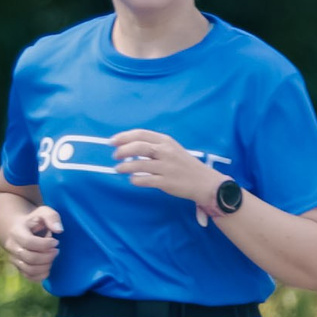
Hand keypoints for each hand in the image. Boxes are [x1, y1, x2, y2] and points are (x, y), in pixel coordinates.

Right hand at [0, 203, 61, 282]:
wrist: (19, 228)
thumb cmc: (35, 220)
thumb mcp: (44, 212)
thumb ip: (52, 217)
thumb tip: (59, 230)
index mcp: (16, 232)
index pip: (29, 242)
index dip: (45, 244)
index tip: (56, 242)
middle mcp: (12, 246)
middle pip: (30, 258)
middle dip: (48, 256)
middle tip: (57, 250)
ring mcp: (14, 258)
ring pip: (29, 269)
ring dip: (46, 266)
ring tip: (52, 257)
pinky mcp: (18, 267)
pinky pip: (29, 276)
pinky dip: (41, 275)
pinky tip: (49, 267)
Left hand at [110, 129, 225, 205]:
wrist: (205, 182)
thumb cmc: (185, 165)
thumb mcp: (172, 149)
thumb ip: (154, 146)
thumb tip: (128, 146)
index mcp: (166, 141)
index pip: (140, 134)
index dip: (123, 137)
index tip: (112, 142)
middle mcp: (166, 152)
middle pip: (138, 147)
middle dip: (122, 151)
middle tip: (115, 156)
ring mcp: (166, 167)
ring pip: (138, 164)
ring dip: (124, 167)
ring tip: (118, 169)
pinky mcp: (166, 182)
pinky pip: (144, 180)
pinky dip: (135, 179)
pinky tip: (133, 179)